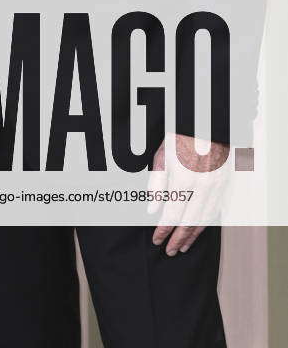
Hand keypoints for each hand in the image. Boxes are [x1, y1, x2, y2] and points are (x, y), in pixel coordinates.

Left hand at [150, 133, 229, 255]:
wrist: (206, 125)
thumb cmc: (180, 138)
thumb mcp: (162, 157)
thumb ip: (156, 184)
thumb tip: (152, 209)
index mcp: (183, 179)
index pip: (171, 214)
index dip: (163, 230)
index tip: (156, 240)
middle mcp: (201, 187)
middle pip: (188, 222)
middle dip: (178, 239)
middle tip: (169, 251)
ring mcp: (215, 187)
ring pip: (204, 220)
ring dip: (193, 236)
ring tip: (183, 247)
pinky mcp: (224, 186)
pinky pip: (214, 211)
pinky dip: (205, 225)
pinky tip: (197, 231)